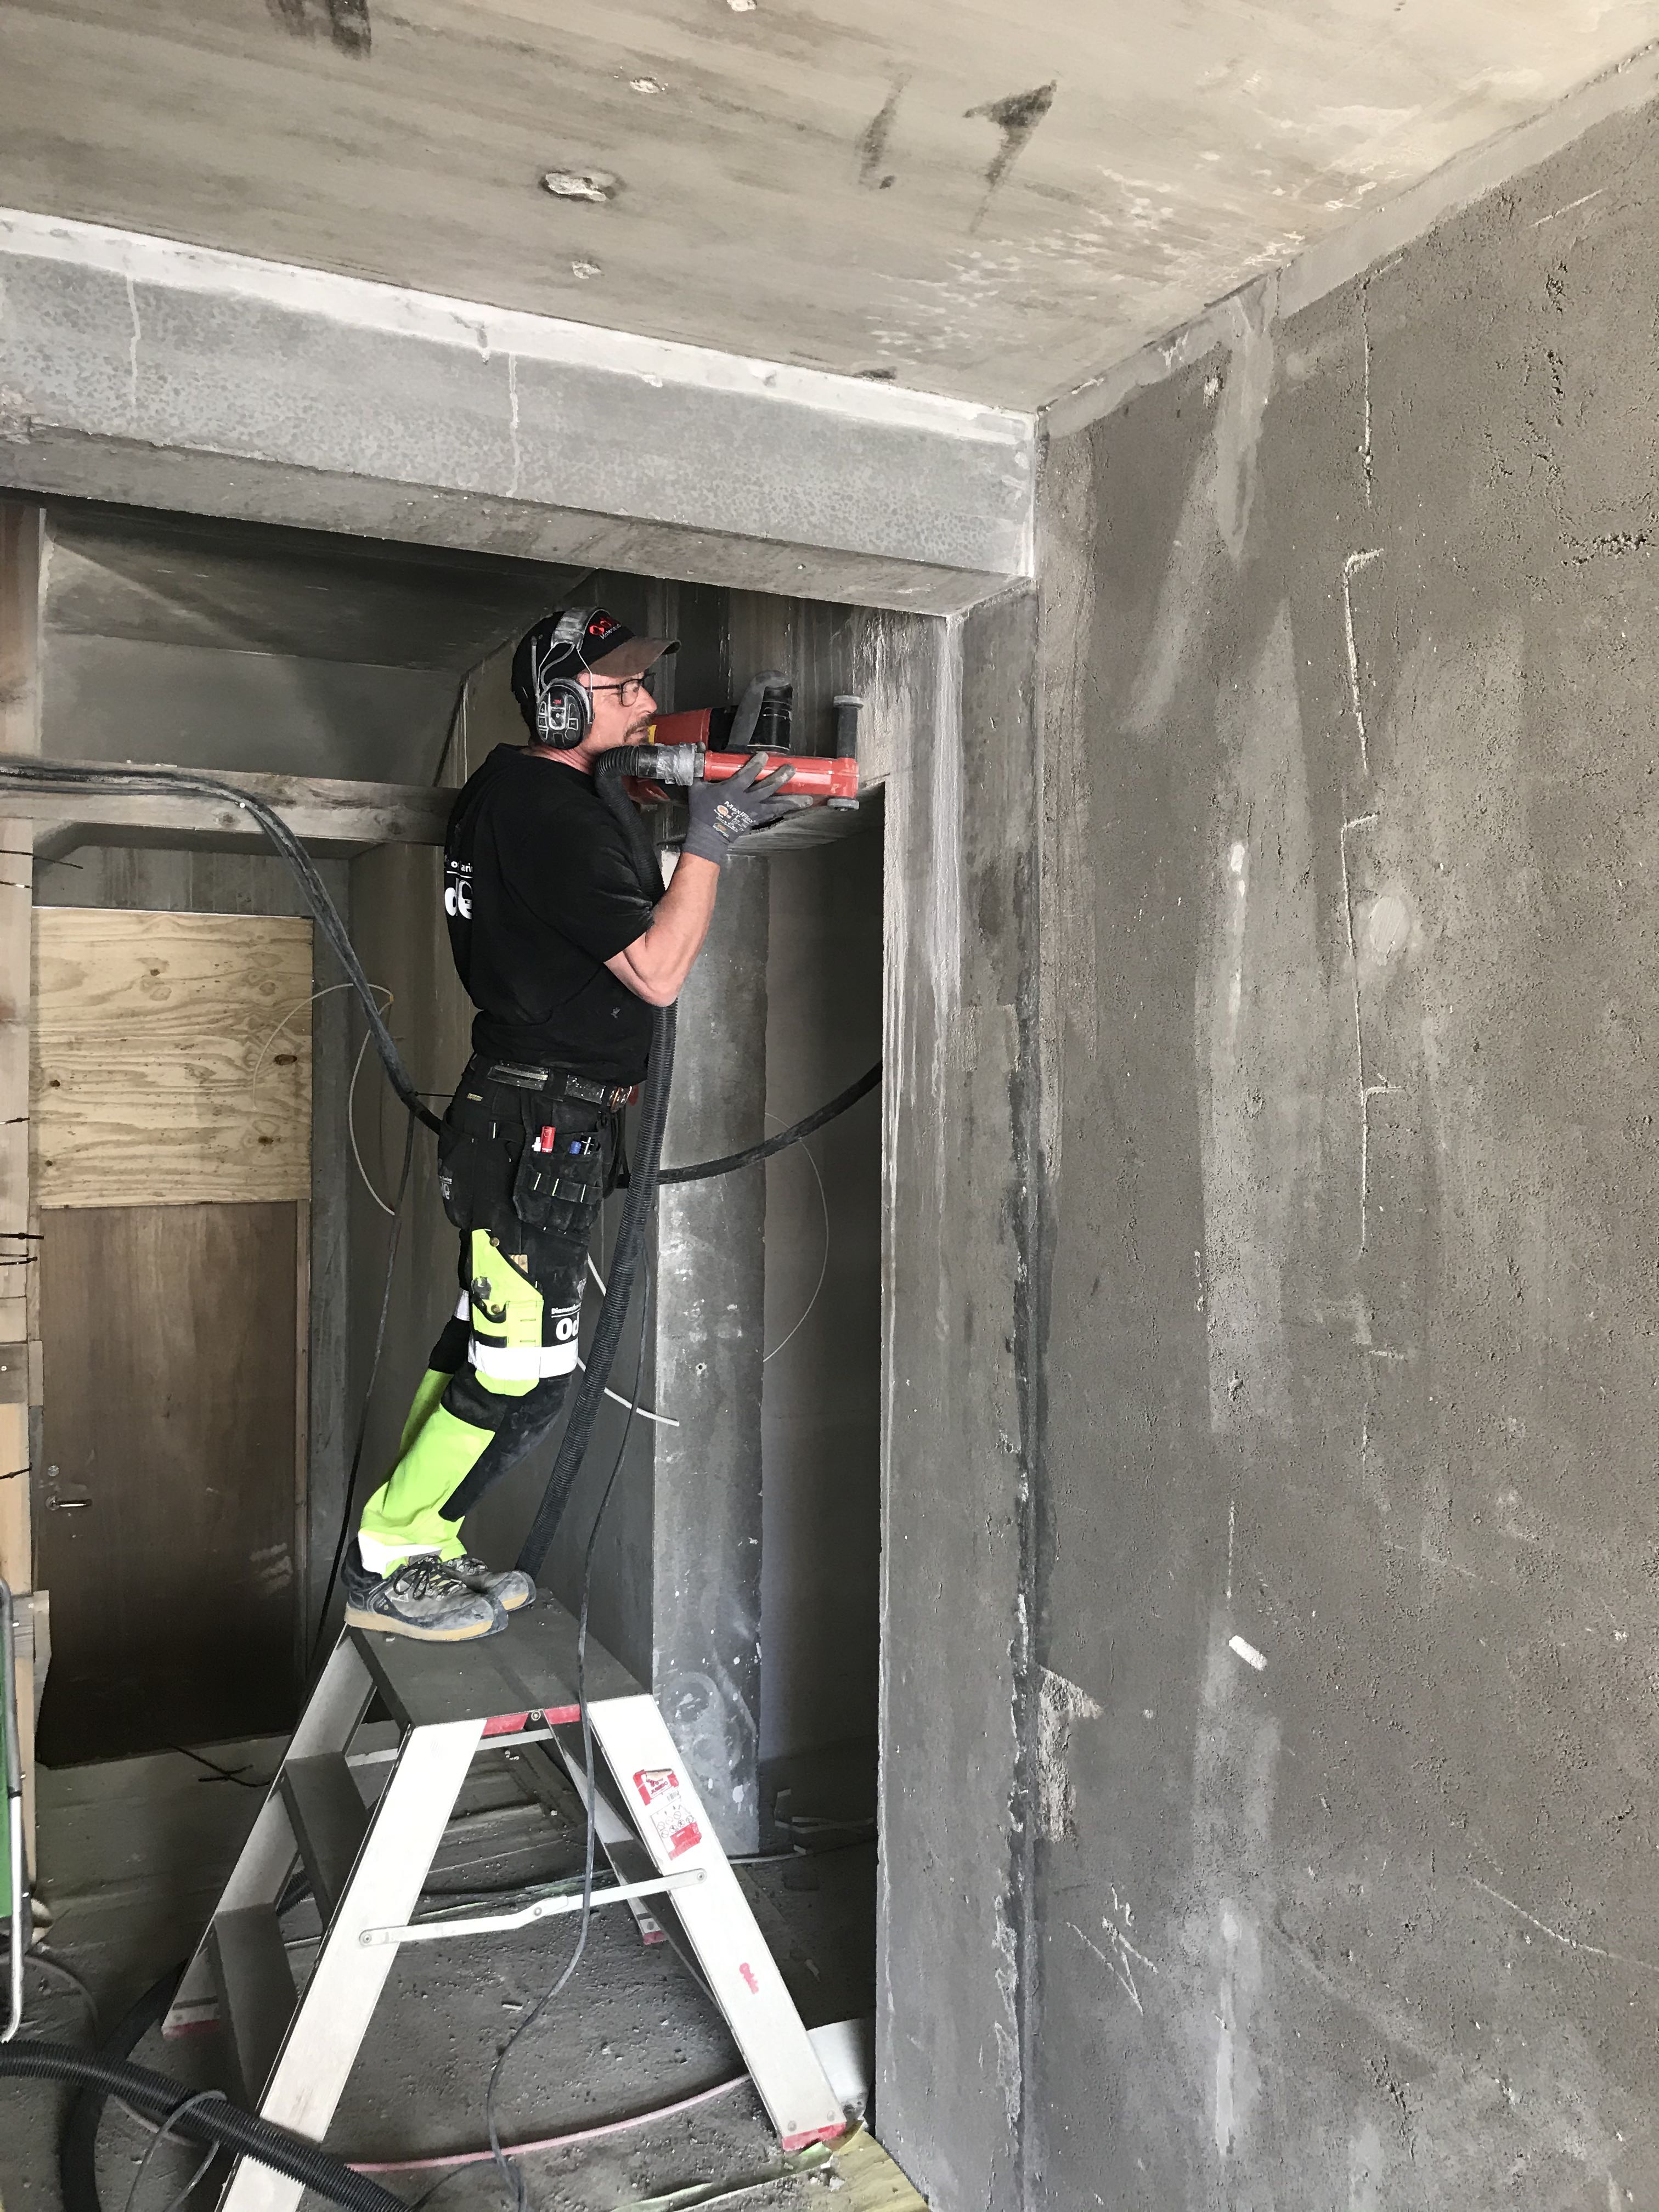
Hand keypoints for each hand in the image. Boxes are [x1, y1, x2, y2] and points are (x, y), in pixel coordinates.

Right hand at [681, 752, 808, 865]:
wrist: (708, 835)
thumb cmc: (702, 811)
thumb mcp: (697, 788)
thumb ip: (700, 768)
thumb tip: (699, 747)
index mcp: (731, 791)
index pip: (747, 776)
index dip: (756, 765)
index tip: (765, 756)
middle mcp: (746, 801)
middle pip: (766, 788)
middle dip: (780, 778)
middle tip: (792, 769)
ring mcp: (753, 811)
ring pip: (775, 804)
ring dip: (792, 800)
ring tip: (808, 798)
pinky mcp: (756, 819)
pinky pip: (774, 813)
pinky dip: (786, 809)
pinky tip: (799, 806)